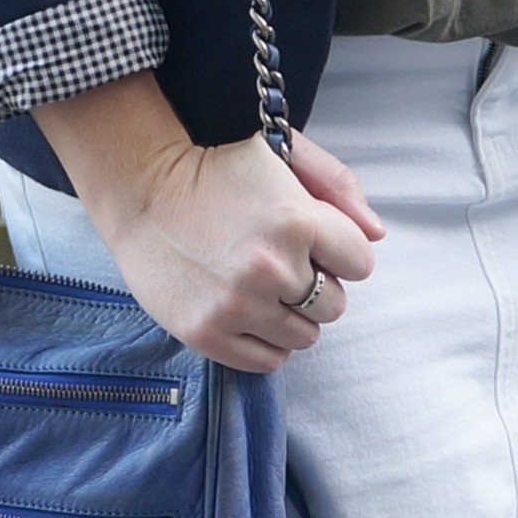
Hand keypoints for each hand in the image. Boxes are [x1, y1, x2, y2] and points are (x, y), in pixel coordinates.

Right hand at [33, 73, 384, 372]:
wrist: (140, 186)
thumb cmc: (217, 166)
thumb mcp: (284, 156)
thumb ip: (337, 186)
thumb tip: (377, 235)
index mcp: (297, 221)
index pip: (360, 263)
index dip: (339, 251)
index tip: (314, 241)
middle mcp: (271, 268)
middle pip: (334, 304)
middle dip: (317, 284)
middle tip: (283, 263)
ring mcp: (238, 306)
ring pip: (305, 337)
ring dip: (292, 315)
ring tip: (262, 287)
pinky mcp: (207, 333)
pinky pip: (267, 361)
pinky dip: (266, 341)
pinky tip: (248, 311)